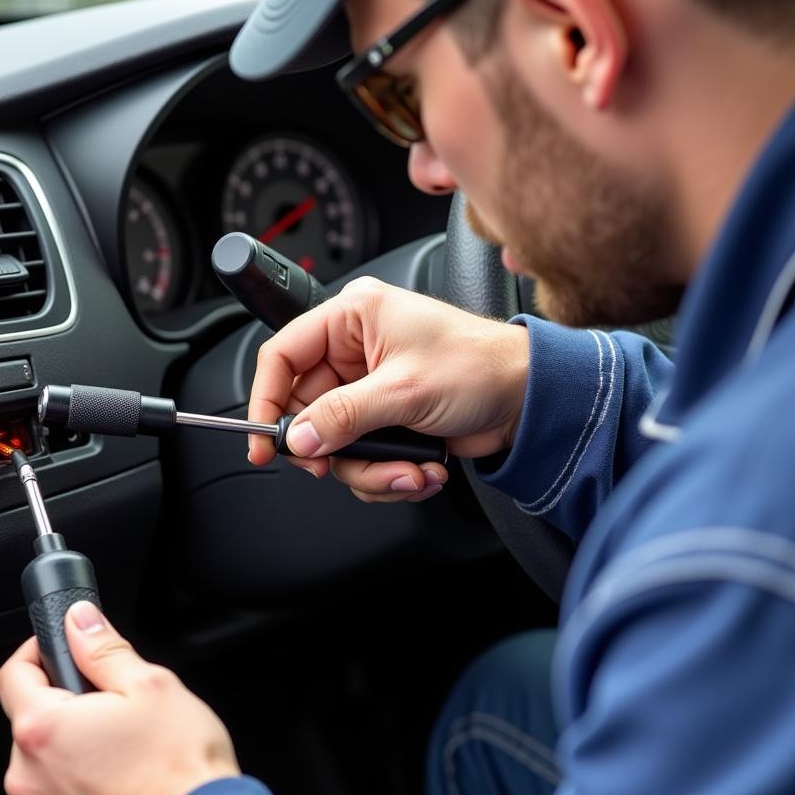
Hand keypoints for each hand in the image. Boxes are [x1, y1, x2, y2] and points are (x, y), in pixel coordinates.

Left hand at [0, 601, 239, 794]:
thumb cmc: (181, 769)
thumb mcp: (151, 684)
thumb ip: (104, 648)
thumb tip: (79, 621)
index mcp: (43, 729)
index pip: (12, 675)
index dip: (37, 652)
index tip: (62, 647)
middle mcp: (31, 779)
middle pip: (34, 724)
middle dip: (68, 707)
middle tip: (117, 705)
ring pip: (51, 768)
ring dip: (79, 753)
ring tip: (132, 752)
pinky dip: (91, 794)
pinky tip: (132, 788)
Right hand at [248, 277, 529, 502]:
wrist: (529, 400)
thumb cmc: (482, 367)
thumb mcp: (405, 389)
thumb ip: (345, 415)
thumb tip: (300, 438)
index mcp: (353, 318)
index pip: (283, 356)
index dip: (266, 400)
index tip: (265, 442)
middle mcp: (355, 351)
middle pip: (307, 411)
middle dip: (331, 449)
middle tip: (339, 466)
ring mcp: (370, 390)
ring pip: (335, 443)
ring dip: (370, 471)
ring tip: (408, 472)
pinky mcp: (385, 421)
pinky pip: (361, 458)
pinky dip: (388, 475)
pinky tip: (421, 470)